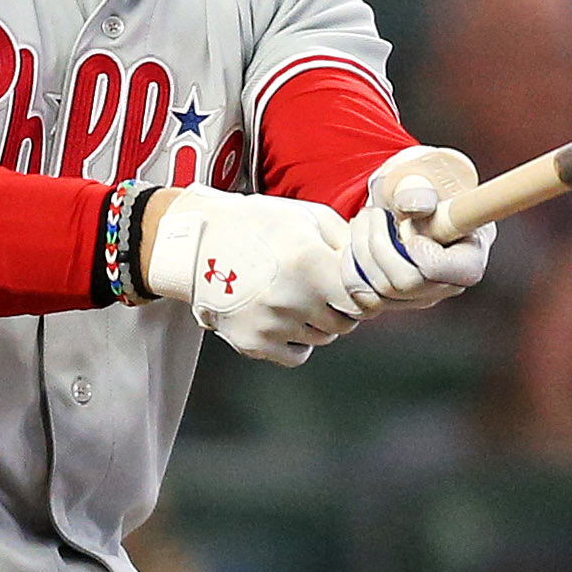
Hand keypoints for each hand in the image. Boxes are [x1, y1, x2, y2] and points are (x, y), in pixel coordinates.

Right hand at [142, 186, 369, 365]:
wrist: (197, 243)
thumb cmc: (257, 224)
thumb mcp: (307, 217)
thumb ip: (347, 241)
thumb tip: (375, 265)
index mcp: (310, 263)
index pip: (363, 297)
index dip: (362, 291)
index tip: (351, 282)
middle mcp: (293, 299)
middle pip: (346, 322)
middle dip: (342, 307)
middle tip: (323, 289)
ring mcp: (272, 325)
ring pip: (323, 338)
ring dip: (319, 322)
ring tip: (297, 297)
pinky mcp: (253, 344)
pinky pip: (297, 355)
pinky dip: (297, 341)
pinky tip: (284, 317)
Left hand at [347, 146, 494, 307]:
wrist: (398, 198)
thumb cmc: (417, 183)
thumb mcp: (420, 173)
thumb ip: (417, 188)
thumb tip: (414, 205)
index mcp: (471, 250)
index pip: (462, 272)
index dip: (431, 257)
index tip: (409, 231)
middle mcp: (449, 281)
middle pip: (408, 283)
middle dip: (377, 243)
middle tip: (371, 212)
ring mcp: (420, 296)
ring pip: (380, 292)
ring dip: (359, 249)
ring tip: (363, 219)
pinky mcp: (393, 302)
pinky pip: (362, 300)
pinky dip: (349, 268)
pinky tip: (354, 242)